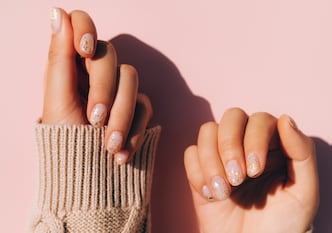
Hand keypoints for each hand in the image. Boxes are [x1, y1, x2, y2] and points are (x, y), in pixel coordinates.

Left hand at [42, 8, 151, 163]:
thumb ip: (60, 56)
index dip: (86, 30)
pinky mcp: (138, 108)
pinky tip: (121, 152)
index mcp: (73, 65)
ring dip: (121, 115)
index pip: (83, 28)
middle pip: (112, 56)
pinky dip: (134, 130)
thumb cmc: (65, 140)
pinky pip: (145, 106)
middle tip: (94, 120)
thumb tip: (57, 12)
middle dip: (104, 89)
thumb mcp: (57, 98)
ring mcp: (120, 90)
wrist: (87, 176)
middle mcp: (97, 72)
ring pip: (132, 80)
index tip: (84, 50)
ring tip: (109, 146)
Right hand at [184, 108, 318, 232]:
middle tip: (238, 178)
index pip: (261, 120)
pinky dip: (198, 173)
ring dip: (212, 160)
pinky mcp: (202, 170)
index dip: (255, 139)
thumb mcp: (304, 193)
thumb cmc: (282, 225)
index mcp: (275, 146)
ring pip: (208, 130)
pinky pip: (190, 153)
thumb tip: (286, 119)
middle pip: (232, 116)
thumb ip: (303, 154)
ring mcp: (223, 156)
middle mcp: (247, 145)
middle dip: (230, 145)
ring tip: (223, 192)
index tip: (255, 171)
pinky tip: (211, 195)